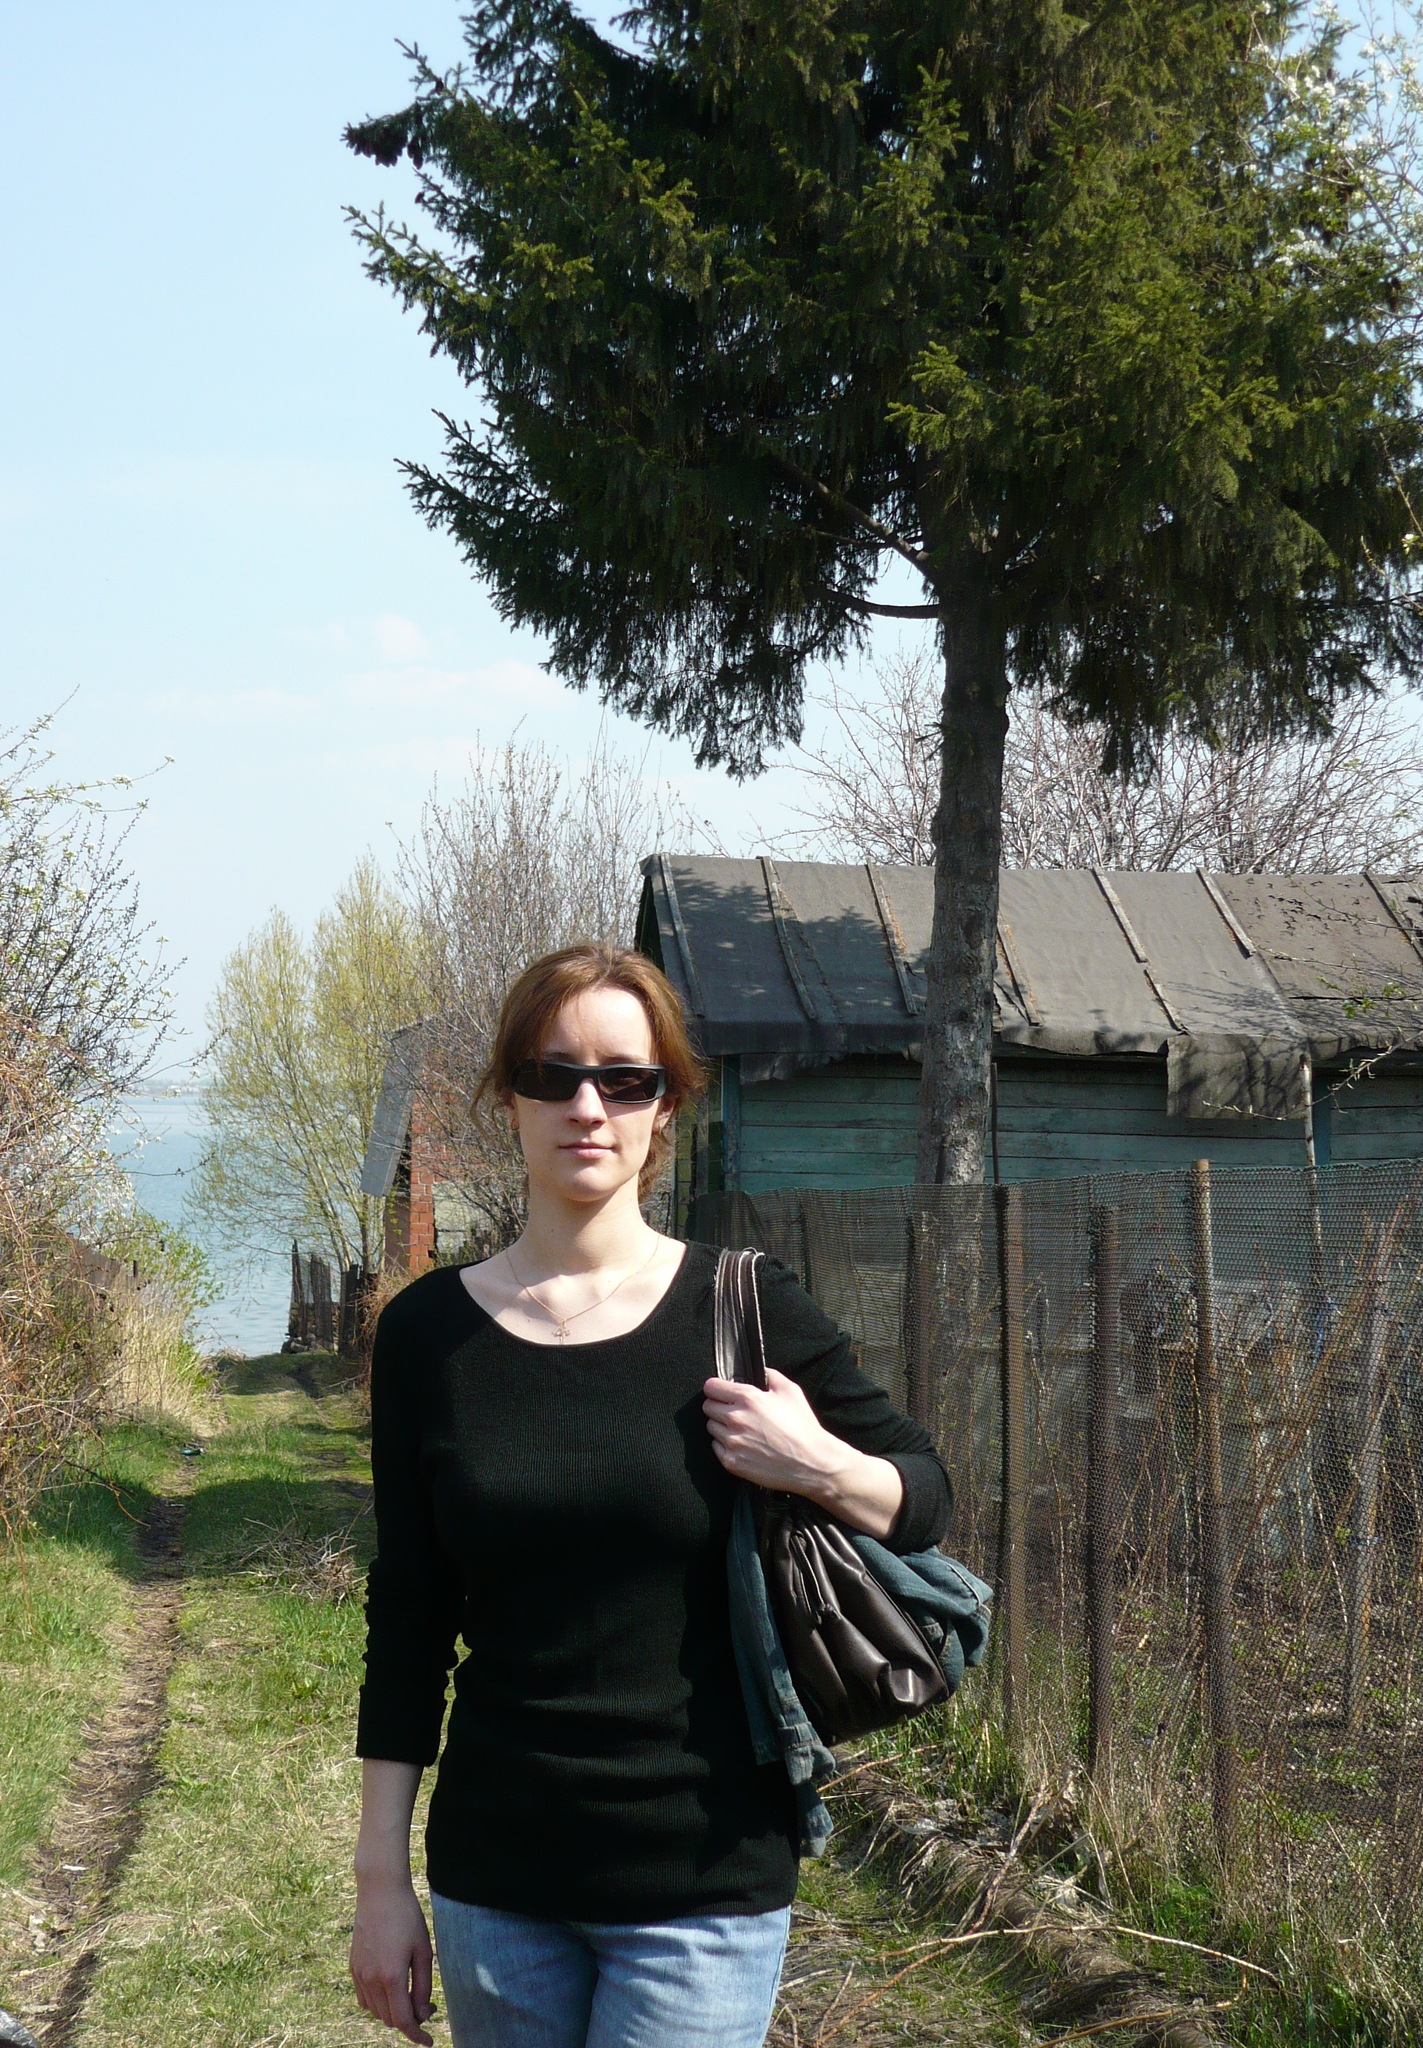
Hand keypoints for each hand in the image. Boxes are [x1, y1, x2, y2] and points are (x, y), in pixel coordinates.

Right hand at [350, 1876, 435, 2044]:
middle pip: (389, 2019)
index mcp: (392, 1976)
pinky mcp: (352, 1966)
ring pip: (375, 2011)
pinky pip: (363, 1998)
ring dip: (392, 2011)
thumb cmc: (407, 1917)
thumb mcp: (423, 1950)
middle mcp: (371, 1980)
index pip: (403, 2021)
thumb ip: (423, 1985)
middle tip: (427, 2005)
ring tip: (409, 1994)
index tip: (428, 2042)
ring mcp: (359, 1974)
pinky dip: (377, 2002)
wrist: (379, 1891)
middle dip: (408, 2020)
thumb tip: (421, 2012)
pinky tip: (390, 1989)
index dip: (417, 2035)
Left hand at [702, 1370, 904, 1537]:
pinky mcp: (731, 1462)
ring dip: (721, 1427)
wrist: (811, 1463)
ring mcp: (732, 1442)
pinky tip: (743, 1445)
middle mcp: (736, 1419)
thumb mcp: (791, 1391)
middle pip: (708, 1407)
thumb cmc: (802, 1426)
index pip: (711, 1387)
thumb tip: (759, 1372)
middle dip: (718, 1407)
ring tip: (742, 1430)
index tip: (721, 1392)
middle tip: (734, 1412)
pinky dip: (725, 1445)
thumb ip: (770, 1375)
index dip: (716, 1388)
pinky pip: (716, 1448)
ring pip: (711, 1427)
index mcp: (748, 1398)